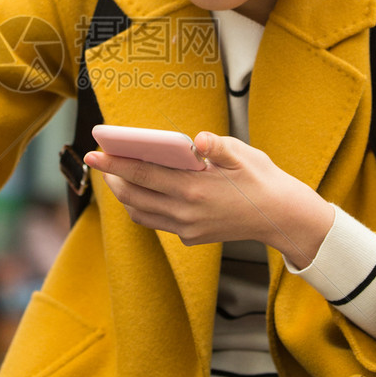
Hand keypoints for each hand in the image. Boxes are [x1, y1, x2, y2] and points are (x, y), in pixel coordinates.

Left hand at [85, 131, 333, 262]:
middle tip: (101, 159)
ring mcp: (187, 229)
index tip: (94, 152)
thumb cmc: (261, 179)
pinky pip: (157, 222)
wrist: (281, 217)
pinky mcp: (191, 237)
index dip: (114, 163)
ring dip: (125, 195)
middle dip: (112, 178)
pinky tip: (144, 191)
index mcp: (194, 188)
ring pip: (140, 213)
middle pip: (133, 196)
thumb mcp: (242, 154)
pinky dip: (143, 206)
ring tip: (117, 175)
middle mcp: (185, 213)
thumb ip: (215, 145)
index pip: (142, 174)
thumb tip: (195, 139)